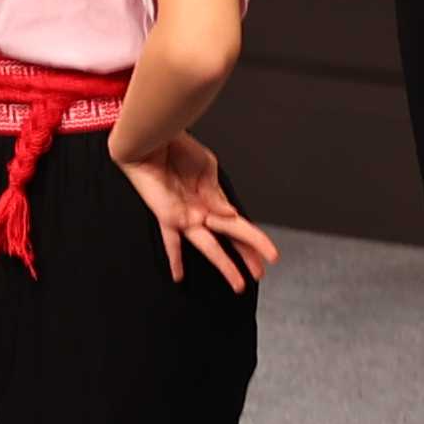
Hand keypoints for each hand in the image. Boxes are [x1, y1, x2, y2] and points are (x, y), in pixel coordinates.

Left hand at [112, 130, 278, 288]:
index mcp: (214, 198)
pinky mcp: (168, 216)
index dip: (255, 241)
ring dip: (223, 265)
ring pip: (209, 246)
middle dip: (246, 257)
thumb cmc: (177, 148)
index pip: (239, 225)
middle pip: (230, 239)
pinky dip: (175, 258)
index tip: (271, 255)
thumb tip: (230, 214)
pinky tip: (179, 277)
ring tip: (238, 284)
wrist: (153, 139)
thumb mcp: (207, 167)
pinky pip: (171, 242)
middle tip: (259, 275)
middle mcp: (202, 210)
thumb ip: (216, 194)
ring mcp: (186, 216)